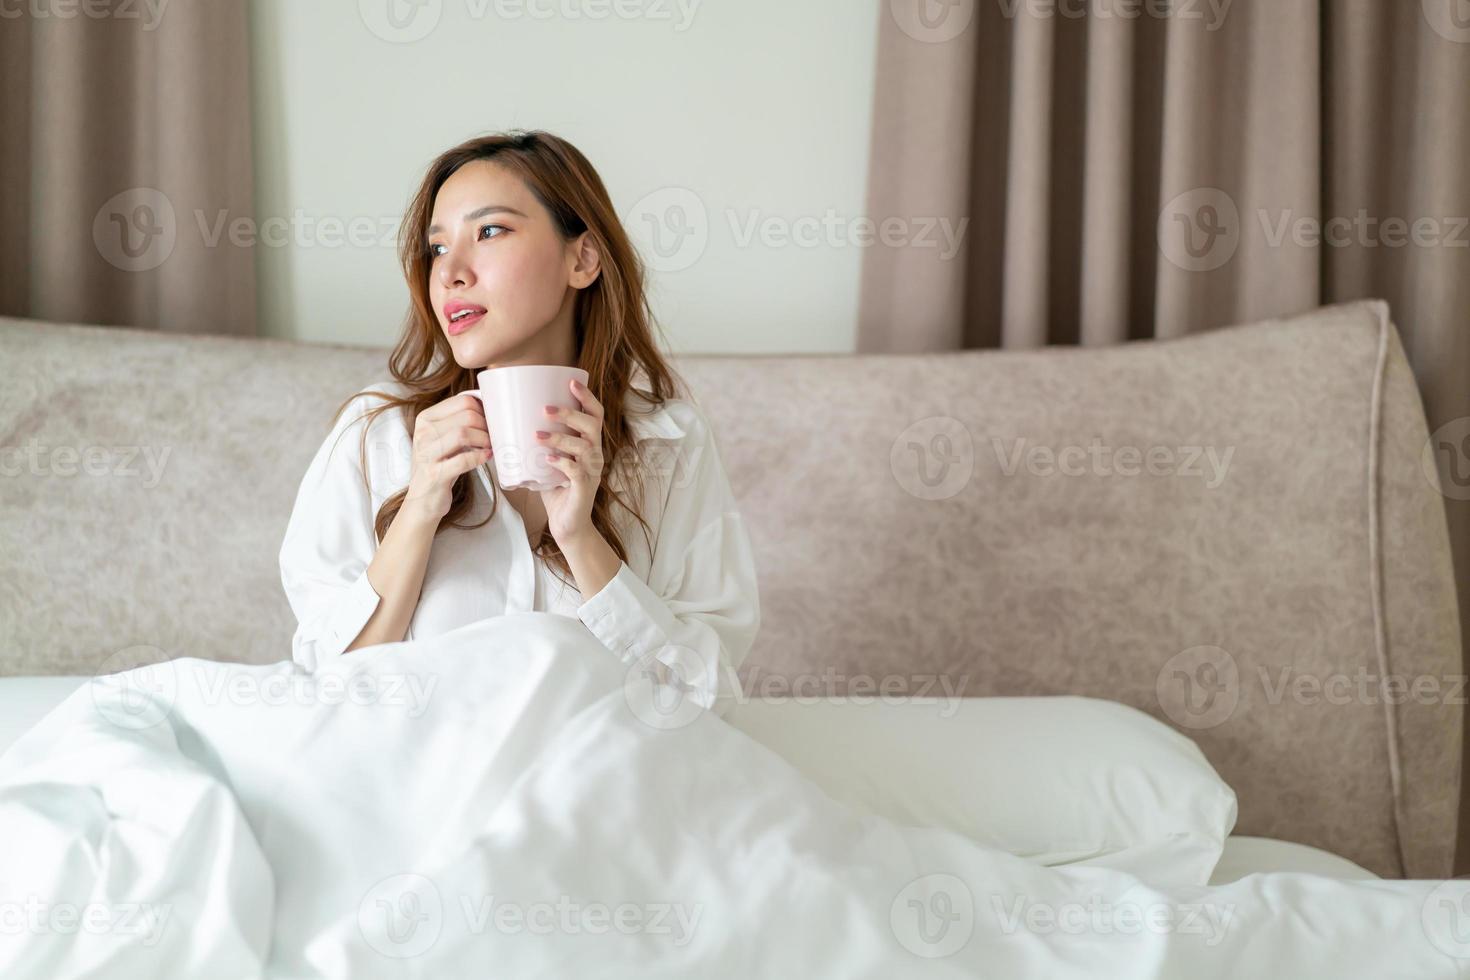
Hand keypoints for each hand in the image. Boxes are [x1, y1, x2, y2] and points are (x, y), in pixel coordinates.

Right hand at [403, 392, 491, 525]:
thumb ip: (459, 422)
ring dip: (484, 440)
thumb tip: (490, 408)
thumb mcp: (443, 438)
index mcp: (425, 418)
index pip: (463, 401)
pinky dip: (480, 457)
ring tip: (489, 446)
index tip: (490, 422)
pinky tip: (486, 457)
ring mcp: (426, 454)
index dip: (483, 410)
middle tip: (492, 437)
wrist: (422, 500)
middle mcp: (423, 433)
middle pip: (467, 416)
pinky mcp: (434, 474)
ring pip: (463, 433)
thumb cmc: (439, 465)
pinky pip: (463, 460)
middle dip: (486, 426)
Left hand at [537, 377, 605, 545]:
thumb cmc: (556, 491)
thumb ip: (539, 443)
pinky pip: (577, 471)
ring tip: (538, 434)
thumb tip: (508, 421)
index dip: (587, 397)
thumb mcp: (549, 461)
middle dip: (570, 414)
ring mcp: (592, 471)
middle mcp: (595, 455)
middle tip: (545, 409)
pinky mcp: (584, 488)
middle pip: (591, 426)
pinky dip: (562, 462)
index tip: (572, 381)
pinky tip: (547, 459)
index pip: (595, 415)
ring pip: (584, 446)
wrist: (567, 525)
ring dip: (560, 437)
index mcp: (589, 445)